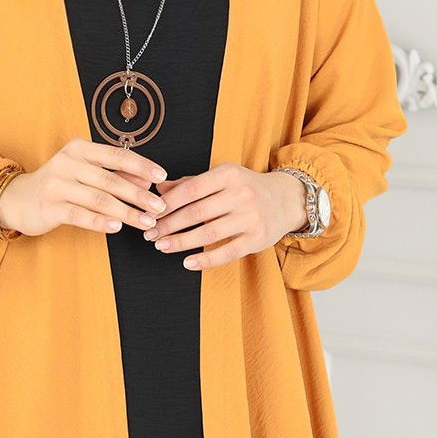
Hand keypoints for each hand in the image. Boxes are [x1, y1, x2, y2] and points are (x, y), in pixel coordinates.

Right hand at [0, 137, 168, 236]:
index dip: (141, 166)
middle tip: (160, 206)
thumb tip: (147, 182)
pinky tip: (117, 228)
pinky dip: (100, 222)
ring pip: (99, 198)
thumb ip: (114, 174)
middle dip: (139, 194)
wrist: (18, 199)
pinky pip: (79, 214)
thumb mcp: (85, 173)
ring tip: (146, 222)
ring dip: (126, 212)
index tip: (162, 176)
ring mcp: (57, 184)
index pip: (117, 155)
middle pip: (111, 179)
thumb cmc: (60, 185)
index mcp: (80, 149)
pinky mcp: (49, 206)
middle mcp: (68, 162)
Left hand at [142, 163, 307, 269]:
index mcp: (228, 174)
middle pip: (196, 213)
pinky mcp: (257, 239)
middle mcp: (241, 194)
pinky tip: (187, 262)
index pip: (191, 189)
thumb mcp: (221, 177)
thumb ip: (190, 183)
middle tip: (150, 233)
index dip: (168, 203)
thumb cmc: (245, 187)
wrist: (285, 199)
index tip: (150, 213)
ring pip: (209, 234)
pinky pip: (227, 252)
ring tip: (162, 246)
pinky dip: (205, 260)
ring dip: (181, 242)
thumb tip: (158, 190)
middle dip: (168, 225)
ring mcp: (250, 218)